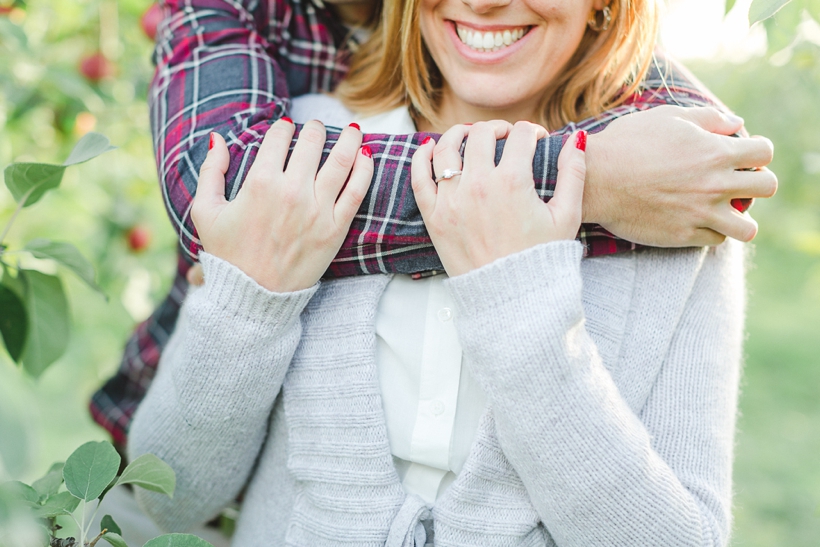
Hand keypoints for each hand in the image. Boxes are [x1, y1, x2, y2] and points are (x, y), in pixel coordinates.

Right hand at [191, 119, 373, 291]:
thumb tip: (218, 138)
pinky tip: (366, 156)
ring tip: (351, 130)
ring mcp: (317, 210)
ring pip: (341, 160)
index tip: (285, 128)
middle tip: (315, 127)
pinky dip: (364, 168)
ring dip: (348, 138)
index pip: (278, 137)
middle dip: (314, 128)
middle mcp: (292, 192)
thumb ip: (210, 171)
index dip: (282, 128)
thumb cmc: (228, 254)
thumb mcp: (206, 211)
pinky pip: (357, 190)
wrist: (254, 296)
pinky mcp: (336, 228)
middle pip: (311, 142)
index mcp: (260, 183)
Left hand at [411, 121, 586, 276]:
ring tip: (470, 134)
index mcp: (512, 182)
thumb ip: (574, 173)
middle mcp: (478, 185)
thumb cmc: (541, 259)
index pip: (520, 135)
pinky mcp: (434, 217)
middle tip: (506, 136)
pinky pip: (419, 177)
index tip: (535, 139)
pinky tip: (430, 148)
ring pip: (446, 147)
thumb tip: (577, 138)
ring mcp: (451, 200)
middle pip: (482, 134)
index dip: (532, 131)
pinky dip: (421, 158)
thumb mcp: (567, 216)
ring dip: (459, 133)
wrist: (510, 298)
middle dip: (498, 129)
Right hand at [584, 105, 776, 245]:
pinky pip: (716, 240)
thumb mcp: (667, 118)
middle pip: (766, 187)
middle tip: (735, 180)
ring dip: (740, 216)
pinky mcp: (682, 236)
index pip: (764, 153)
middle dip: (755, 181)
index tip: (742, 154)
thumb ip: (708, 118)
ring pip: (748, 227)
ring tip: (723, 209)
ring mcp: (700, 214)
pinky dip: (712, 230)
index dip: (756, 150)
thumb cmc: (626, 142)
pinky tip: (696, 219)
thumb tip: (737, 125)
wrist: (593, 179)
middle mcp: (715, 185)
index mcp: (715, 152)